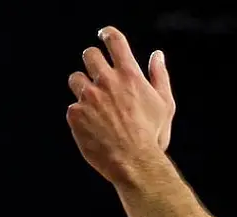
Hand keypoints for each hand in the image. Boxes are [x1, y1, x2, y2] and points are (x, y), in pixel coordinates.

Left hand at [66, 26, 175, 184]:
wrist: (133, 162)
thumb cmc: (152, 135)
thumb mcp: (165, 103)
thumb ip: (159, 75)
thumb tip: (157, 55)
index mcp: (130, 75)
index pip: (115, 41)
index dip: (108, 34)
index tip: (104, 36)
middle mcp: (107, 82)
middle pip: (89, 55)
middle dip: (91, 60)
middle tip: (95, 72)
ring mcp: (88, 98)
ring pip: (75, 79)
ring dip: (81, 86)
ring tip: (92, 102)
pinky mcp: (75, 115)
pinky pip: (72, 107)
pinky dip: (80, 114)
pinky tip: (91, 127)